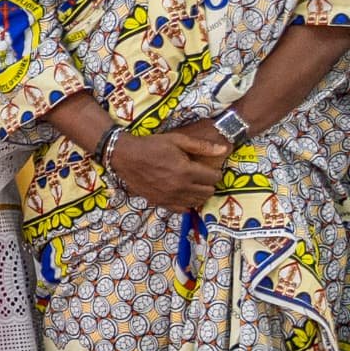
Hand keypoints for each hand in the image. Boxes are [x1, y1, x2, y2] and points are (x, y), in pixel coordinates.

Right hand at [106, 124, 227, 213]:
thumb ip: (202, 146)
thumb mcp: (177, 140)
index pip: (214, 177)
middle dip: (208, 183)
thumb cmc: (152, 146)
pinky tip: (183, 195)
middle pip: (208, 192)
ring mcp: (170, 197)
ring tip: (193, 185)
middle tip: (201, 176)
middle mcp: (181, 187)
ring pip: (197, 202)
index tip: (209, 168)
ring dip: (199, 194)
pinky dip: (187, 203)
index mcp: (187, 171)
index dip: (215, 172)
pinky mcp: (161, 202)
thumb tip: (224, 149)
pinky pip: (182, 210)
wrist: (125, 157)